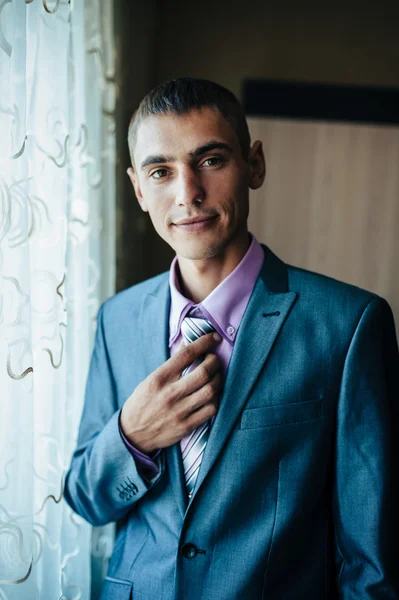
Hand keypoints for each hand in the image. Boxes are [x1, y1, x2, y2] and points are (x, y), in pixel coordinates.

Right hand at [120, 332, 222, 453]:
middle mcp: (170, 394)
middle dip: (215, 362)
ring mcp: (179, 411)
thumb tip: (190, 346)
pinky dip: (216, 398)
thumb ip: (170, 366)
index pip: (186, 354)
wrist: (133, 433)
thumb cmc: (142, 402)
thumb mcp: (150, 380)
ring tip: (216, 375)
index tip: (214, 338)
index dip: (204, 342)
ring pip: (210, 390)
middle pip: (203, 372)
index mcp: (159, 379)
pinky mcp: (186, 426)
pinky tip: (213, 394)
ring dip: (218, 379)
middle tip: (215, 359)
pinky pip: (210, 410)